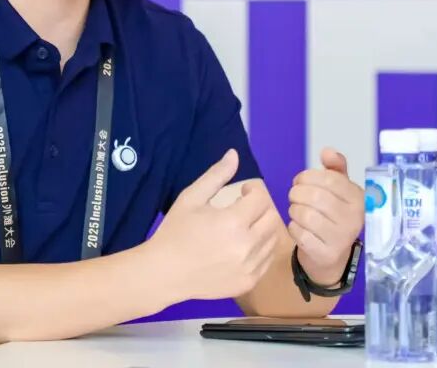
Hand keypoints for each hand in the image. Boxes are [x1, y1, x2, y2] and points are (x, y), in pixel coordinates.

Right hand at [150, 149, 282, 301]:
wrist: (164, 273)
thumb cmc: (175, 231)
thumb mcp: (191, 198)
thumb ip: (216, 175)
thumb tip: (234, 153)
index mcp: (233, 221)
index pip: (260, 198)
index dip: (252, 191)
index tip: (241, 193)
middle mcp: (246, 245)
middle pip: (272, 219)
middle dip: (260, 209)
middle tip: (243, 210)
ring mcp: (249, 267)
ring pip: (272, 240)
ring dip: (262, 229)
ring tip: (243, 229)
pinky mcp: (248, 282)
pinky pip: (267, 260)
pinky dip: (260, 251)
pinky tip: (241, 248)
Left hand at [288, 147, 364, 286]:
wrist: (331, 255)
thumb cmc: (334, 215)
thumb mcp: (340, 190)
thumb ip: (335, 169)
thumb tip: (327, 151)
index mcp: (359, 199)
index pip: (330, 180)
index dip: (308, 176)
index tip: (299, 180)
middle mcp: (354, 219)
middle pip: (315, 196)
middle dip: (297, 193)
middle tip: (294, 195)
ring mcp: (341, 238)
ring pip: (305, 215)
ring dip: (294, 210)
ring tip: (297, 210)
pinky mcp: (325, 253)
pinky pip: (299, 233)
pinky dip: (293, 227)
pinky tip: (298, 227)